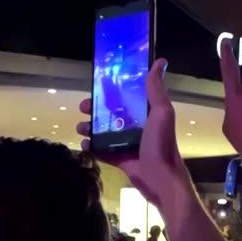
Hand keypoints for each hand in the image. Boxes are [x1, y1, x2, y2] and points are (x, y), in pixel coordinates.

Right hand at [77, 59, 192, 209]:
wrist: (160, 179)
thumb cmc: (161, 144)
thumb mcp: (161, 112)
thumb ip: (156, 89)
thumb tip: (160, 61)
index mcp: (147, 114)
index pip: (126, 97)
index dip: (112, 91)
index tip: (97, 85)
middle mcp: (137, 127)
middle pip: (112, 114)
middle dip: (96, 110)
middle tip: (83, 108)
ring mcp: (128, 144)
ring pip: (104, 132)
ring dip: (90, 128)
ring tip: (80, 128)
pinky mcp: (121, 160)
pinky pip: (103, 151)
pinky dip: (92, 147)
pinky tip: (84, 144)